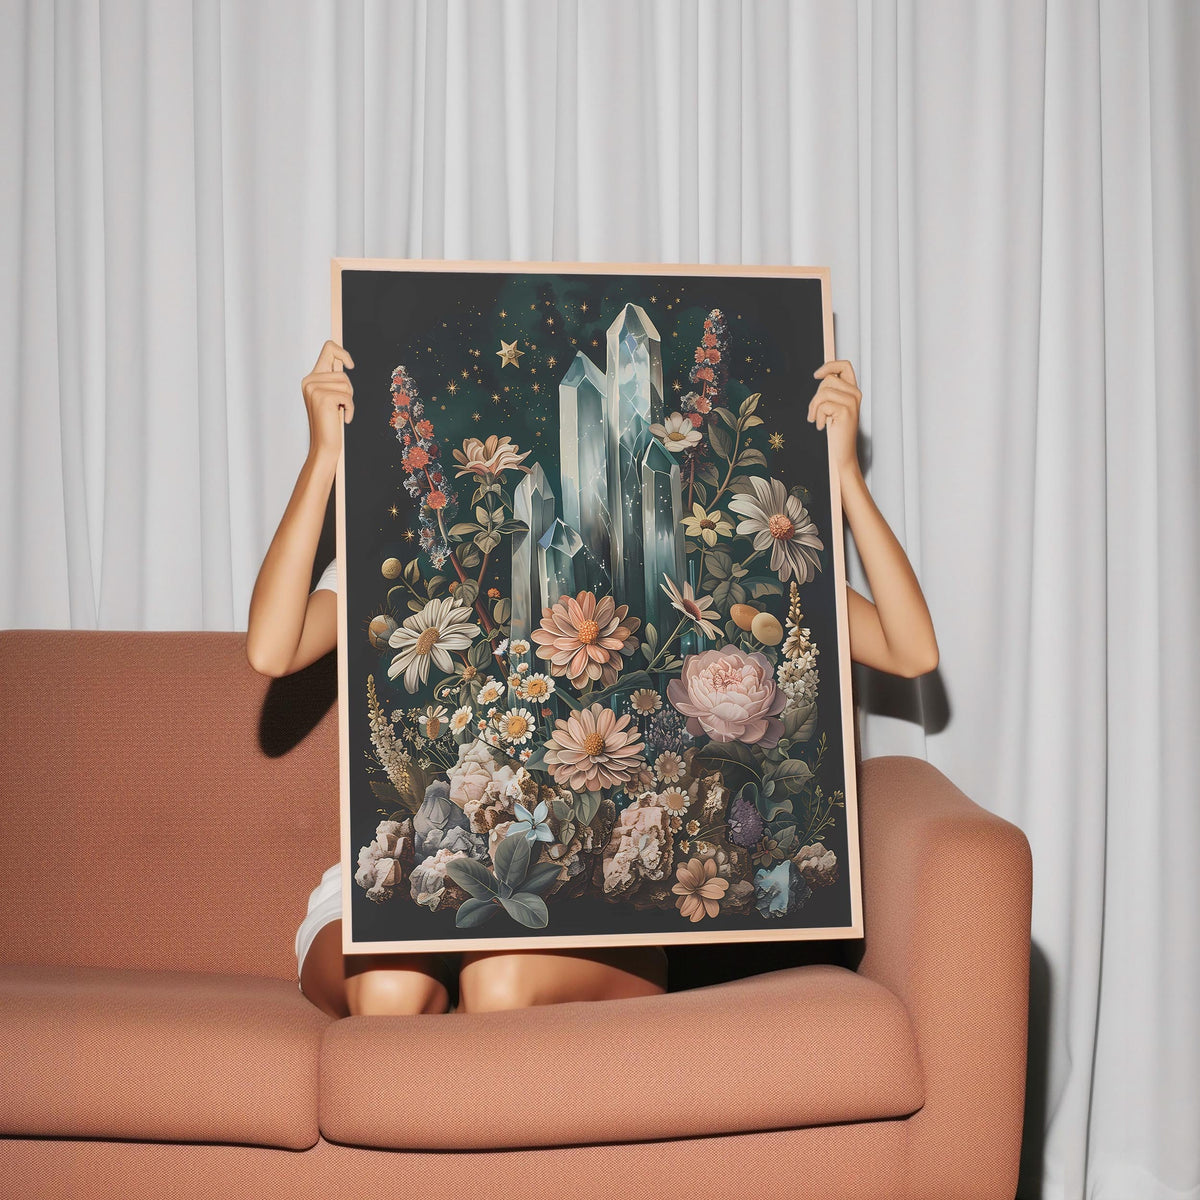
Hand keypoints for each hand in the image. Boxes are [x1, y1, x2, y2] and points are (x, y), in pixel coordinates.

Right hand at [302, 340, 354, 462]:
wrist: (324, 445)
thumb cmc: (331, 422)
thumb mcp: (333, 396)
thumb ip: (334, 379)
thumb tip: (344, 360)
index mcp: (311, 378)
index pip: (328, 348)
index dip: (343, 352)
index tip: (351, 366)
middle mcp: (309, 380)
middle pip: (343, 372)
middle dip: (349, 390)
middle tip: (340, 405)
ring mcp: (314, 388)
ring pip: (346, 384)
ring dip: (349, 400)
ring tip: (339, 412)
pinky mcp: (322, 397)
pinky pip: (348, 397)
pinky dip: (351, 409)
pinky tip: (343, 419)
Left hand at [808, 360, 861, 478]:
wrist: (843, 451)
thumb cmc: (836, 430)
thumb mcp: (833, 406)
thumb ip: (830, 391)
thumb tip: (821, 376)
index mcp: (853, 390)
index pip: (844, 365)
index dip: (829, 366)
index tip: (816, 376)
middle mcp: (855, 393)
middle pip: (828, 379)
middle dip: (815, 396)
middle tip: (814, 413)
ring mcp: (852, 402)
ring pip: (824, 392)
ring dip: (814, 407)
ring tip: (816, 420)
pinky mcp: (846, 411)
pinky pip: (823, 405)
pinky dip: (818, 417)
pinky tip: (822, 426)